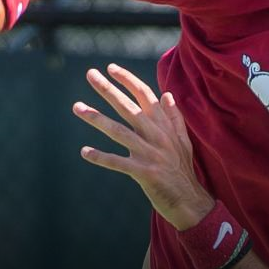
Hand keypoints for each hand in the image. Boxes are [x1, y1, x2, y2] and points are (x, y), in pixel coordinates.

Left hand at [72, 63, 214, 229]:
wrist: (190, 201)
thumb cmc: (183, 170)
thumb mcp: (183, 141)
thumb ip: (174, 117)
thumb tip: (166, 94)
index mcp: (165, 126)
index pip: (145, 95)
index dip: (128, 80)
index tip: (110, 68)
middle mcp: (157, 136)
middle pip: (129, 107)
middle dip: (108, 89)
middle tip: (90, 74)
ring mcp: (150, 154)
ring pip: (119, 131)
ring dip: (96, 119)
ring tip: (77, 107)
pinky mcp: (144, 173)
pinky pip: (119, 163)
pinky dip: (101, 157)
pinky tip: (84, 152)